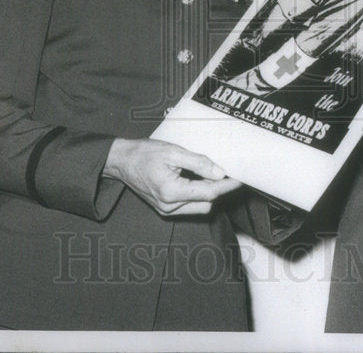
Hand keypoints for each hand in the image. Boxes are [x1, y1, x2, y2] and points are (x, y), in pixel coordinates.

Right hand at [102, 138, 241, 215]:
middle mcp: (169, 206)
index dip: (227, 186)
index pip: (209, 193)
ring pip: (199, 207)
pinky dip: (197, 196)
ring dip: (208, 194)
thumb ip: (198, 163)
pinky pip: (189, 207)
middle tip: (228, 173)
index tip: (240, 178)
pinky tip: (199, 181)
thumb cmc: (144, 153)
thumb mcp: (173, 151)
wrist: (122, 161)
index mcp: (171, 192)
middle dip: (219, 190)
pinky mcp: (164, 209)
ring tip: (212, 175)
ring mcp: (166, 210)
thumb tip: (220, 173)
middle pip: (206, 204)